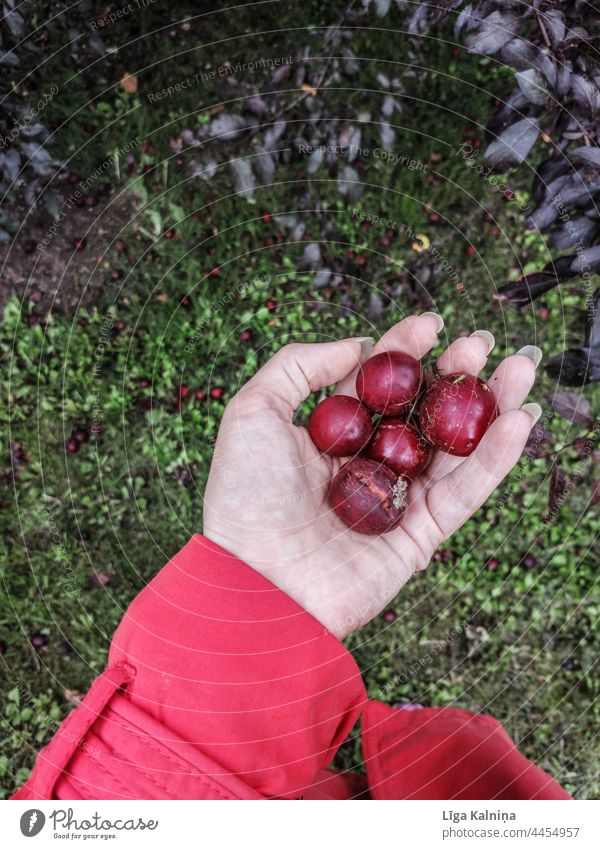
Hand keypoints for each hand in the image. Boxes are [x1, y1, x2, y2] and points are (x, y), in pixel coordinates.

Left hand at [203, 314, 539, 638]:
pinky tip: (520, 420)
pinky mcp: (419, 537)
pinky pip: (464, 493)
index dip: (404, 352)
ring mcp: (395, 502)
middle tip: (481, 342)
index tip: (432, 324)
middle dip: (454, 374)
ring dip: (490, 408)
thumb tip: (357, 347)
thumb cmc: (244, 497)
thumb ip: (297, 367)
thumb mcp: (252, 411)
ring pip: (453, 448)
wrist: (255, 582)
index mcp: (328, 439)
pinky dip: (495, 459)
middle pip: (421, 413)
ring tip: (520, 368)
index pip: (375, 386)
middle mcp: (366, 467)